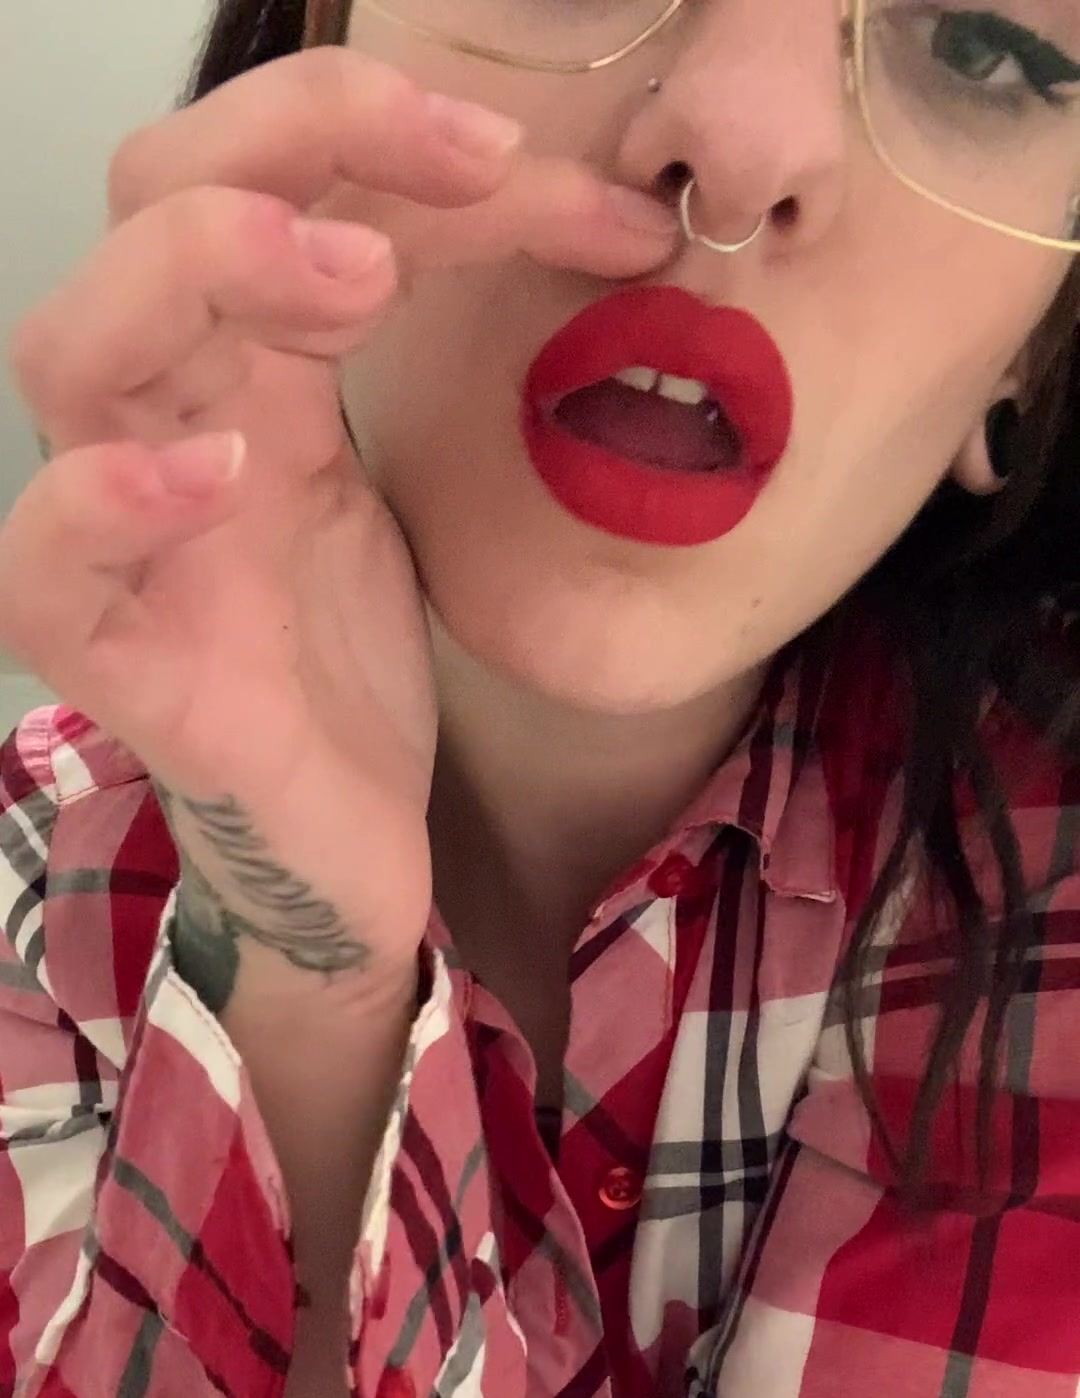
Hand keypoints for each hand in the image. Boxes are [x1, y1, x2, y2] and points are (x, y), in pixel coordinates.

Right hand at [0, 47, 676, 999]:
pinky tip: (219, 478)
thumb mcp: (419, 487)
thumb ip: (443, 359)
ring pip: (70, 348)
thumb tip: (596, 215)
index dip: (392, 134)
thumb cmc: (356, 671)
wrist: (350, 850)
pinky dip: (107, 500)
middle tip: (471, 168)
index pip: (273, 181)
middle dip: (301, 139)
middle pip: (150, 203)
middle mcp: (178, 427)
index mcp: (250, 376)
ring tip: (357, 284)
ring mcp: (139, 542)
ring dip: (206, 270)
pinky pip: (45, 566)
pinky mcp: (130, 664)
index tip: (553, 171)